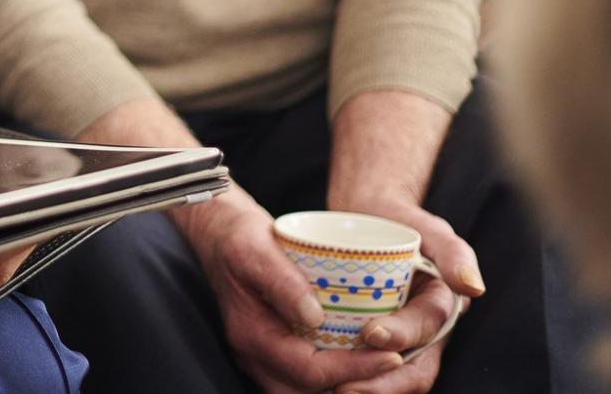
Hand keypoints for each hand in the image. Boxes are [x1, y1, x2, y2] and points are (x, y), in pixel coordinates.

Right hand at [181, 192, 405, 392]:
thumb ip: (283, 282)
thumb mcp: (257, 250)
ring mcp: (262, 357)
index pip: (309, 372)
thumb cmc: (237, 237)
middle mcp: (254, 356)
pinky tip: (358, 360)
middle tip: (391, 366)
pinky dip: (333, 377)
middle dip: (353, 386)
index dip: (354, 368)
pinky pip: (304, 380)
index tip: (392, 356)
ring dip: (344, 385)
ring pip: (306, 392)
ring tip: (380, 367)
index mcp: (251, 335)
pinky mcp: (273, 351)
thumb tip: (315, 317)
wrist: (218, 233)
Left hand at [321, 198, 481, 393]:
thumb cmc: (398, 219)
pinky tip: (324, 385)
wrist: (366, 216)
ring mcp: (399, 340)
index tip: (370, 333)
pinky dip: (351, 379)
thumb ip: (453, 251)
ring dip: (366, 389)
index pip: (426, 332)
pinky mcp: (373, 341)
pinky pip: (366, 368)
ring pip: (389, 378)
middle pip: (411, 370)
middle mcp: (425, 332)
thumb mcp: (428, 227)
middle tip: (345, 388)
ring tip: (333, 392)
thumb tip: (472, 288)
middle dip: (382, 384)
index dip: (401, 336)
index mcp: (441, 308)